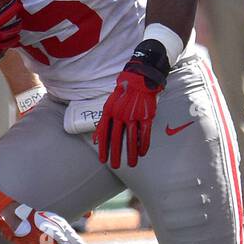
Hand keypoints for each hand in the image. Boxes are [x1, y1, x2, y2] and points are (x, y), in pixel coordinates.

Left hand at [94, 40, 169, 168]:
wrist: (141, 77)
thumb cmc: (124, 91)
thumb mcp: (109, 103)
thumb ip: (104, 120)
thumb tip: (96, 138)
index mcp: (110, 111)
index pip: (104, 133)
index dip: (103, 148)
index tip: (103, 159)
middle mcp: (121, 115)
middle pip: (117, 138)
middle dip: (116, 154)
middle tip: (115, 166)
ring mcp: (134, 115)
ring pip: (132, 138)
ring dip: (131, 153)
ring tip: (132, 164)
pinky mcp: (147, 116)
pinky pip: (145, 133)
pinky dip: (144, 144)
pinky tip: (143, 153)